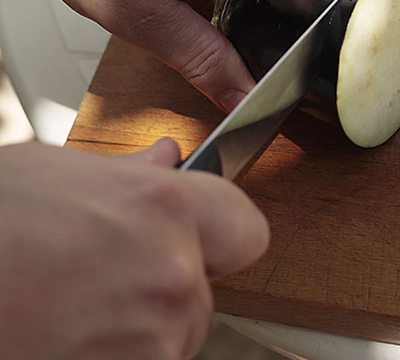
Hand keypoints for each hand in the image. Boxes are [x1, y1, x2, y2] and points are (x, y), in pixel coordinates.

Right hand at [0, 139, 268, 358]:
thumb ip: (129, 175)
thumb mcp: (52, 173)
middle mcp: (170, 275)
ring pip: (172, 341)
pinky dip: (108, 357)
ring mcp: (149, 341)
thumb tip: (169, 159)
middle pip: (206, 295)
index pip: (247, 229)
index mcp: (162, 209)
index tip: (204, 241)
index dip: (223, 235)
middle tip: (103, 278)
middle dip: (167, 291)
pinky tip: (59, 337)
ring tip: (66, 310)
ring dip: (135, 333)